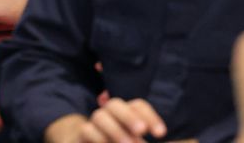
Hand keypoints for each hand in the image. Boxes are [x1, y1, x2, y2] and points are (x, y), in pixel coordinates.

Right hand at [44, 99, 165, 142]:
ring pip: (100, 116)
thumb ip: (140, 140)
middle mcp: (109, 115)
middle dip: (129, 116)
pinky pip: (87, 130)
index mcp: (126, 114)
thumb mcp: (135, 141)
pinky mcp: (82, 134)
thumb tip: (144, 141)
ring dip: (115, 130)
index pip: (137, 106)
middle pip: (115, 104)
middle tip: (141, 130)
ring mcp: (94, 124)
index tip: (161, 134)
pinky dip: (98, 137)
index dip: (150, 116)